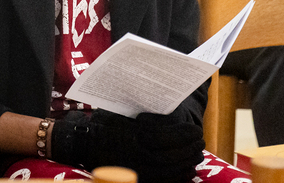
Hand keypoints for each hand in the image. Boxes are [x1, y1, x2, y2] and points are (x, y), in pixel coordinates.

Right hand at [51, 110, 201, 182]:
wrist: (84, 144)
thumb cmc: (104, 124)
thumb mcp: (122, 113)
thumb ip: (146, 115)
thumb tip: (173, 109)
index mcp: (132, 136)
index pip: (165, 137)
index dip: (184, 135)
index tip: (196, 129)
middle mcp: (136, 157)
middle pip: (172, 156)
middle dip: (190, 148)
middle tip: (200, 140)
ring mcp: (138, 171)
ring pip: (171, 171)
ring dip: (188, 161)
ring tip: (197, 152)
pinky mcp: (138, 179)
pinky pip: (165, 181)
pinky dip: (179, 175)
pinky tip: (187, 167)